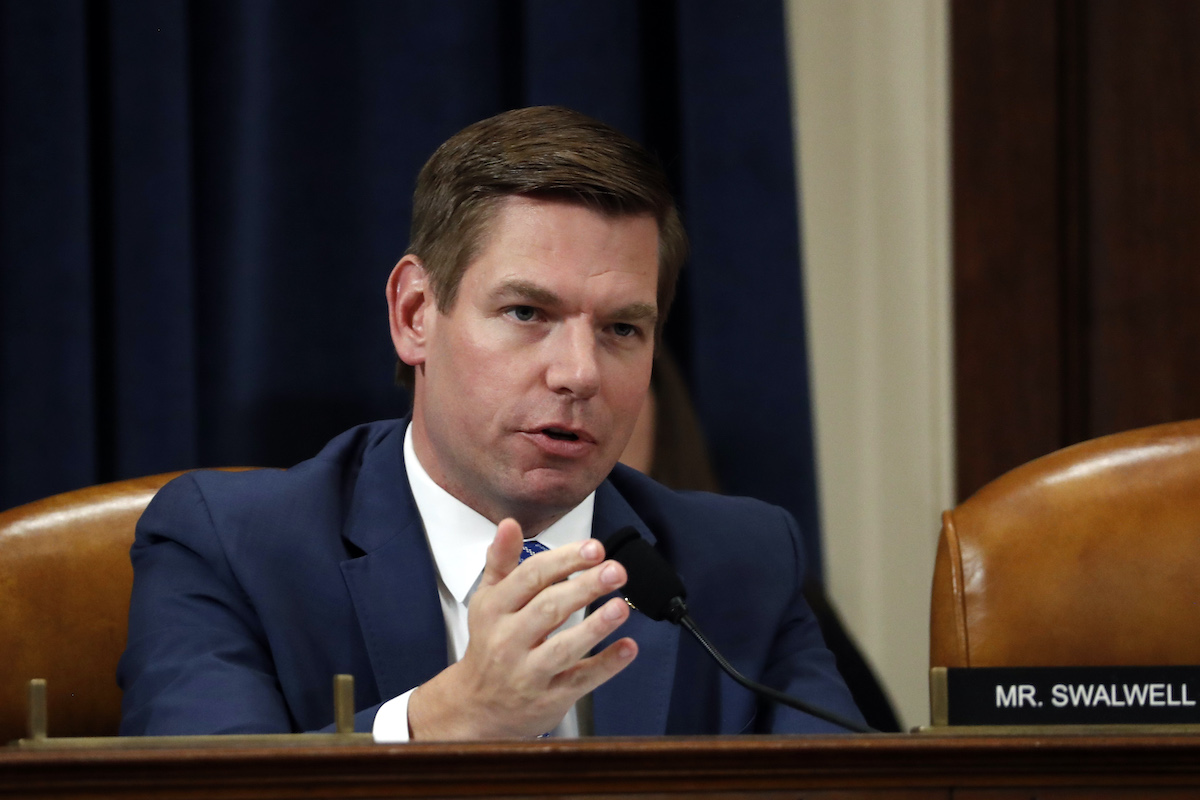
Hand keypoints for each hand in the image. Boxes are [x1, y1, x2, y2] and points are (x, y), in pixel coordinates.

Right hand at [407, 518, 637, 738]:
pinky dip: (606, 665)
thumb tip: (509, 523)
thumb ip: (501, 561)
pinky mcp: (549, 699)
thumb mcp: (487, 600)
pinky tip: (628, 647)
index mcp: (494, 610)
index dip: (564, 561)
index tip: (594, 547)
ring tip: (621, 606)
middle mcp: (508, 641)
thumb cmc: (489, 643)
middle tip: (615, 570)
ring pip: (563, 648)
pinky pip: (580, 681)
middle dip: (584, 587)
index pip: (530, 578)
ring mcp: (529, 672)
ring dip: (595, 626)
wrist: (477, 706)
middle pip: (548, 609)